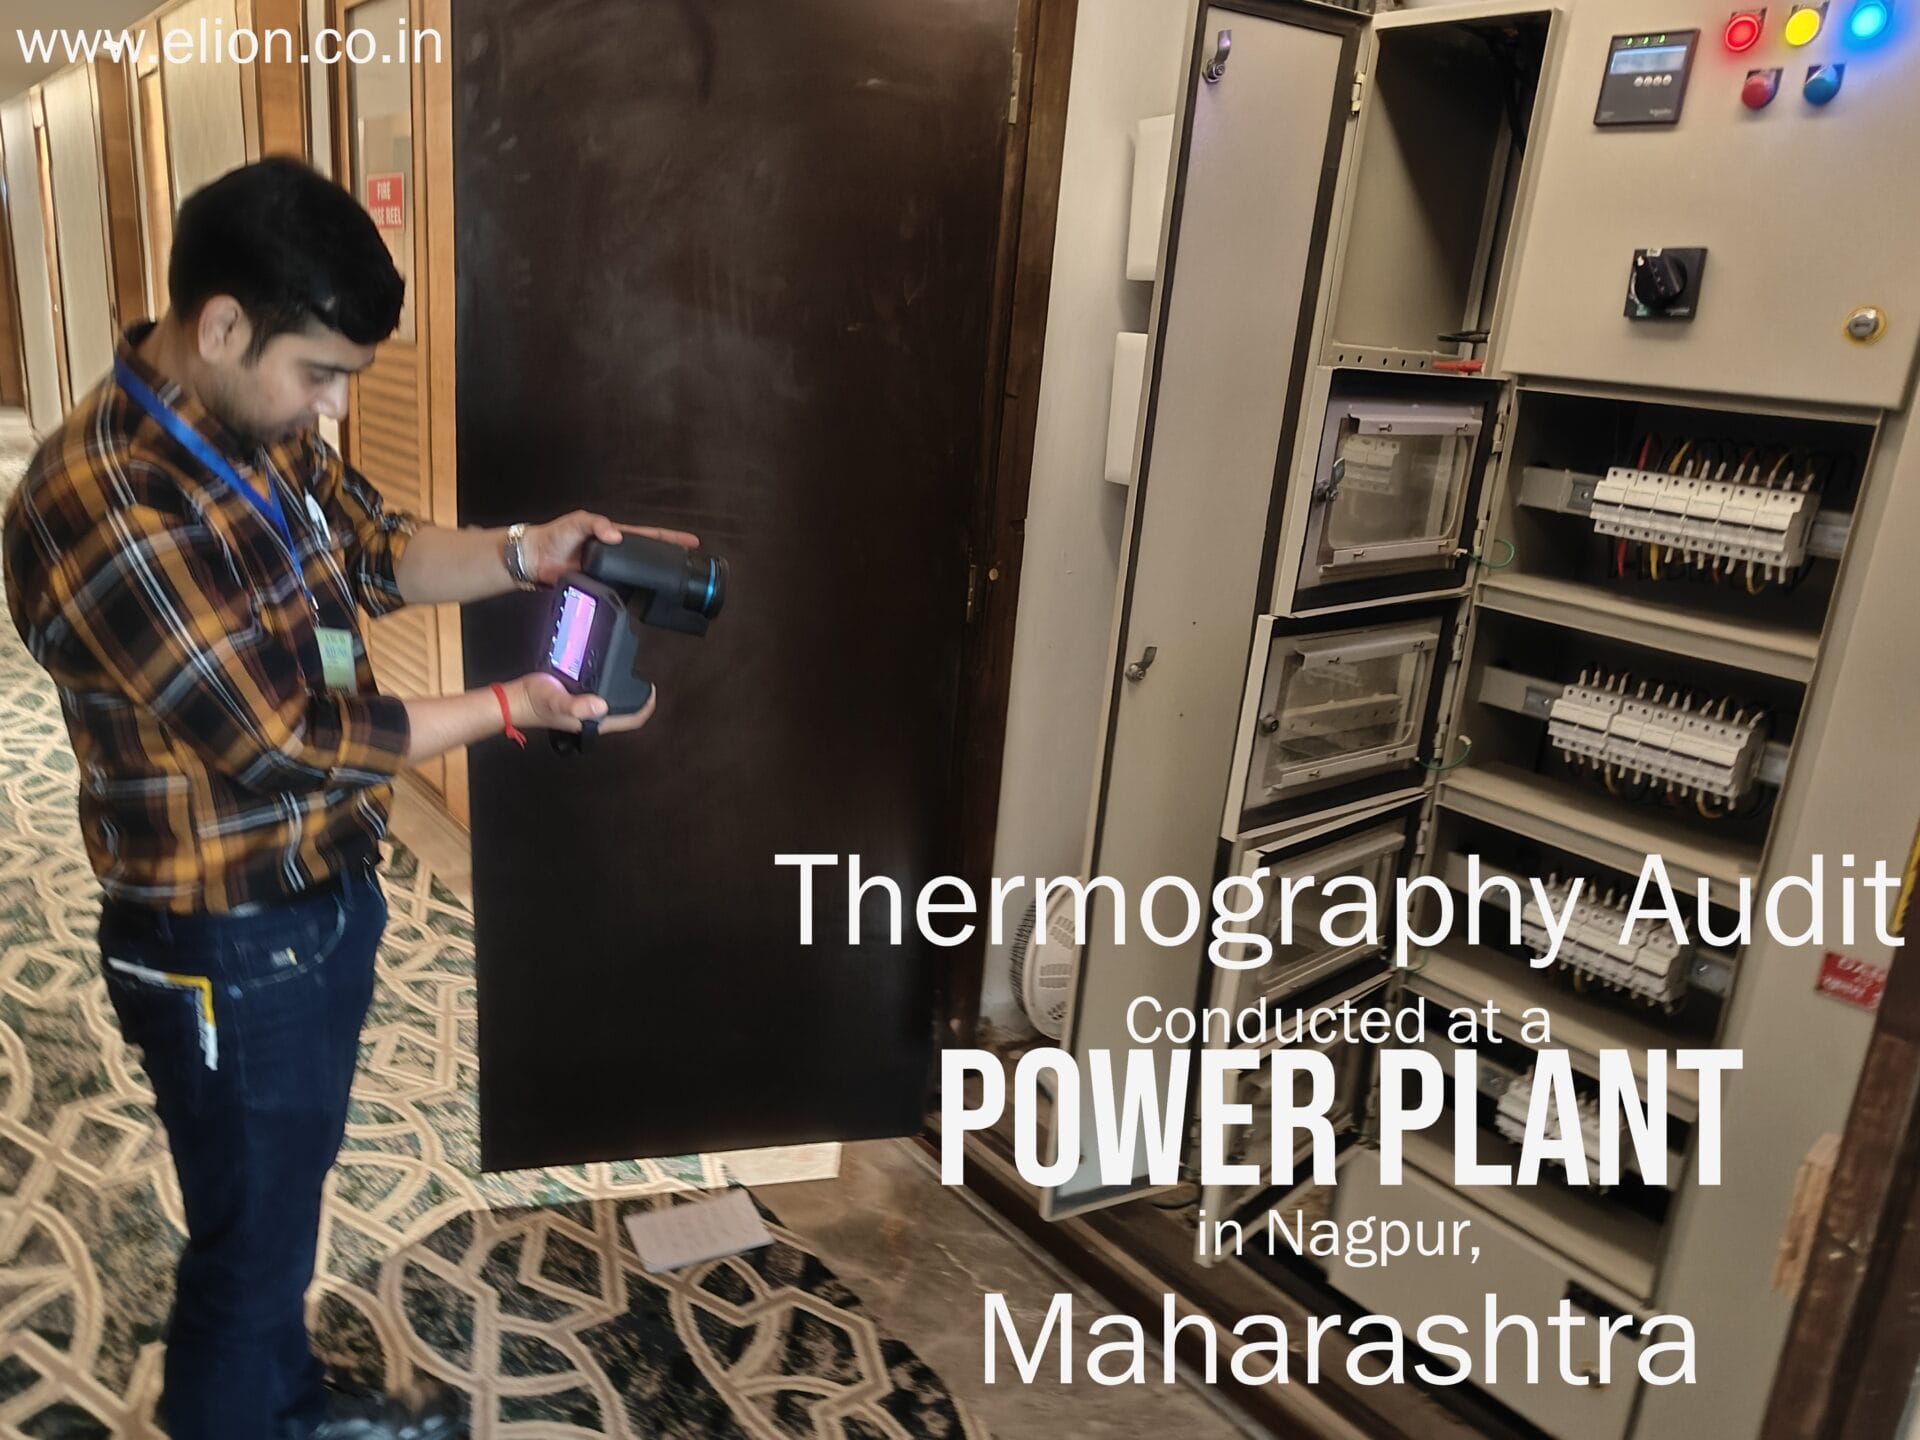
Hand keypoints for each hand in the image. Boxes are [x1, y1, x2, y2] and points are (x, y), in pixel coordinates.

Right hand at [508, 674, 659, 735]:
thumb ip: (576, 705)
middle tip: (644, 679)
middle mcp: (594, 718)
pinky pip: (602, 695)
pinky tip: (609, 673)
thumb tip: (601, 705)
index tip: (652, 690)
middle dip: (638, 699)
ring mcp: (587, 710)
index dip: (645, 708)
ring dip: (625, 693)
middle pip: (625, 713)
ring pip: (615, 704)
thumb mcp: (556, 699)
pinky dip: (611, 686)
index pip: (630, 720)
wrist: (516, 699)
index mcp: (594, 722)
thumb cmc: (535, 701)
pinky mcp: (579, 699)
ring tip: (632, 675)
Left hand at [521, 511, 701, 586]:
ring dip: (655, 580)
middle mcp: (616, 554)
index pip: (649, 536)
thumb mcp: (577, 521)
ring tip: (675, 584)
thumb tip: (615, 536)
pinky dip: (635, 596)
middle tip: (689, 564)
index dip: (670, 538)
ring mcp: (610, 572)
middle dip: (670, 559)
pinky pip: (622, 592)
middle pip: (649, 557)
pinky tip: (646, 601)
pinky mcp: (601, 587)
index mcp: (614, 535)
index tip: (691, 541)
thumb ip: (596, 524)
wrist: (535, 560)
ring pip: (638, 576)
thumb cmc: (555, 536)